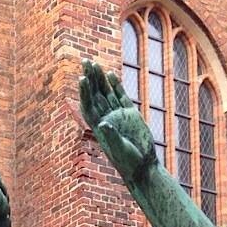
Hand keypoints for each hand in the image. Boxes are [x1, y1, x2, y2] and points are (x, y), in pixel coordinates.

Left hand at [79, 59, 156, 181]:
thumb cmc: (129, 161)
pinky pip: (120, 97)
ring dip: (100, 79)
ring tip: (94, 63)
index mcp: (100, 128)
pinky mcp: (130, 115)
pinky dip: (116, 86)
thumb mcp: (120, 149)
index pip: (89, 106)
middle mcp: (106, 119)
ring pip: (106, 93)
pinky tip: (110, 74)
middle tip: (85, 61)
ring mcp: (118, 116)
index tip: (83, 78)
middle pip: (95, 96)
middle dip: (90, 79)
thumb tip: (103, 124)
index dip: (85, 92)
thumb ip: (112, 136)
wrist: (143, 165)